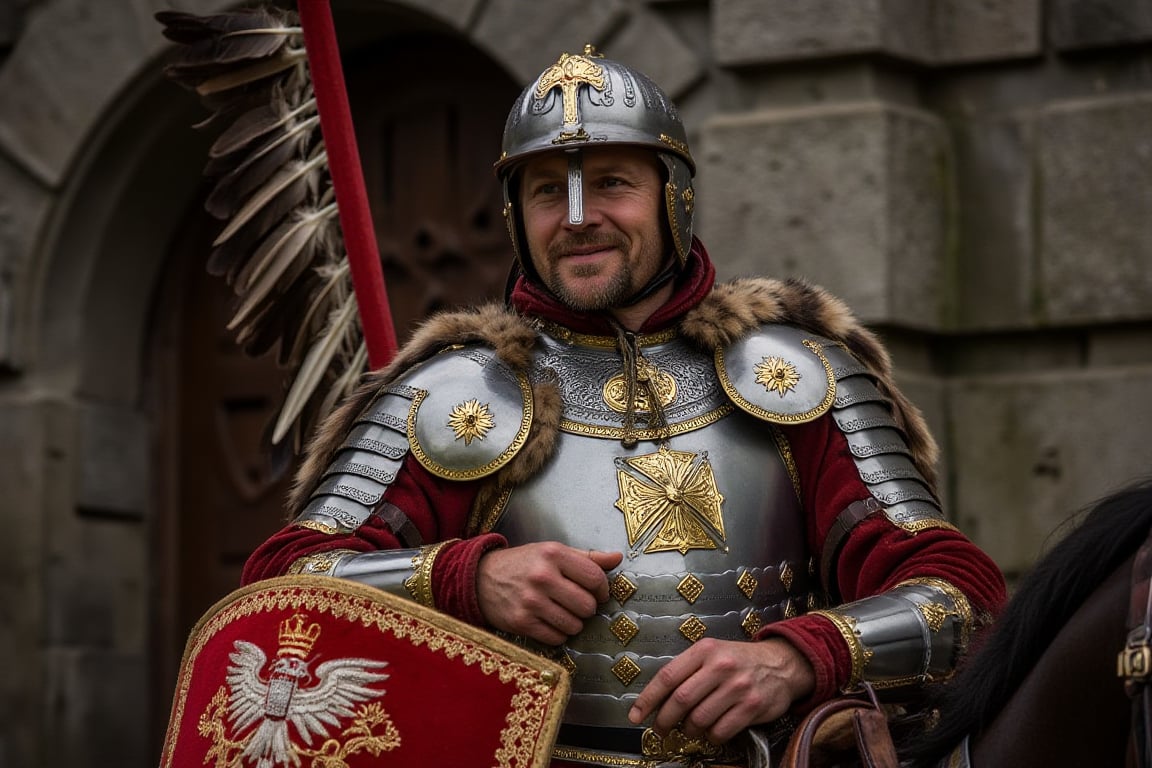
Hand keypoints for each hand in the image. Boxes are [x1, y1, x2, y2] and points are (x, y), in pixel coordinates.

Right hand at [477, 542, 622, 644]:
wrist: (481, 578)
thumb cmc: (524, 563)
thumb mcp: (552, 552)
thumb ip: (587, 557)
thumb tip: (618, 557)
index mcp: (553, 554)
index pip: (595, 578)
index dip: (602, 589)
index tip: (597, 592)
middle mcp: (542, 576)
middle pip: (587, 606)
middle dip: (587, 608)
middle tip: (577, 603)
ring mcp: (531, 601)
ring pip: (574, 625)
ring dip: (573, 623)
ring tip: (562, 612)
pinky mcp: (521, 623)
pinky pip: (557, 638)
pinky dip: (558, 634)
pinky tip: (549, 622)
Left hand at [627, 637, 815, 743]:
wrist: (781, 664)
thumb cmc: (738, 660)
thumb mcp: (711, 653)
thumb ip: (686, 671)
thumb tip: (656, 700)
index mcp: (704, 650)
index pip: (667, 676)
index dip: (648, 699)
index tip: (636, 715)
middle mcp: (720, 666)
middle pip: (680, 700)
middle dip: (665, 720)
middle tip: (661, 729)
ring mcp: (737, 687)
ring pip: (699, 719)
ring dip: (689, 729)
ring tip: (690, 728)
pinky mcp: (752, 706)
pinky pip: (720, 731)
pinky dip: (710, 737)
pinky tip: (711, 732)